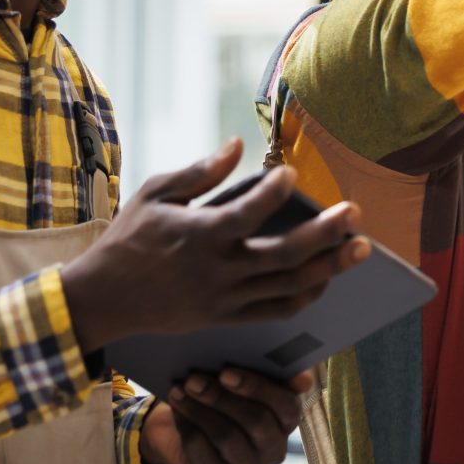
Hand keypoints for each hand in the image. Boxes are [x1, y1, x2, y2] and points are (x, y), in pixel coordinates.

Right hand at [61, 138, 369, 353]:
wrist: (103, 299)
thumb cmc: (129, 238)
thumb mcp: (155, 193)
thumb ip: (200, 171)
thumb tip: (238, 144)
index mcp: (199, 235)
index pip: (248, 213)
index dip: (273, 192)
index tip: (291, 172)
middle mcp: (218, 270)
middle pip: (284, 255)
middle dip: (325, 234)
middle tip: (356, 214)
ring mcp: (225, 299)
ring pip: (288, 287)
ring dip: (329, 267)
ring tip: (360, 247)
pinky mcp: (226, 318)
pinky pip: (275, 312)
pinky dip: (305, 297)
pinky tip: (326, 279)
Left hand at [139, 367, 310, 463]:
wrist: (195, 420)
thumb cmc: (230, 391)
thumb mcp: (249, 378)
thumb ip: (273, 374)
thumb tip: (304, 381)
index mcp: (288, 420)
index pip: (286, 406)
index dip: (258, 388)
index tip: (227, 372)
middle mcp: (274, 448)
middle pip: (254, 422)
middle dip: (222, 397)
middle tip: (194, 378)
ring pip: (226, 436)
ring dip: (199, 410)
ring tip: (180, 389)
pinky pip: (202, 452)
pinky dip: (187, 425)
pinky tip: (177, 408)